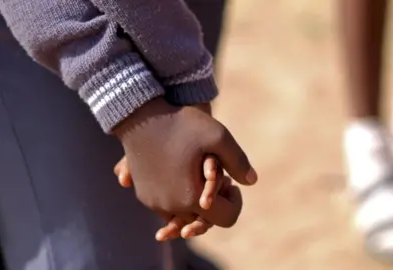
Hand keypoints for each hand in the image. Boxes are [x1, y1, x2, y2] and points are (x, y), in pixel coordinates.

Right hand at [113, 97, 256, 228]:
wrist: (140, 115)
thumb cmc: (181, 124)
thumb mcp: (218, 136)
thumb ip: (239, 161)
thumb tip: (252, 182)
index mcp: (191, 198)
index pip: (225, 219)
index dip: (235, 202)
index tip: (232, 183)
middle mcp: (170, 207)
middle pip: (203, 220)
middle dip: (215, 204)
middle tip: (218, 178)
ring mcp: (154, 202)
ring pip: (183, 215)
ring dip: (194, 202)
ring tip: (199, 175)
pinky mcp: (143, 194)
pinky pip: (165, 207)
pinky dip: (177, 198)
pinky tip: (182, 174)